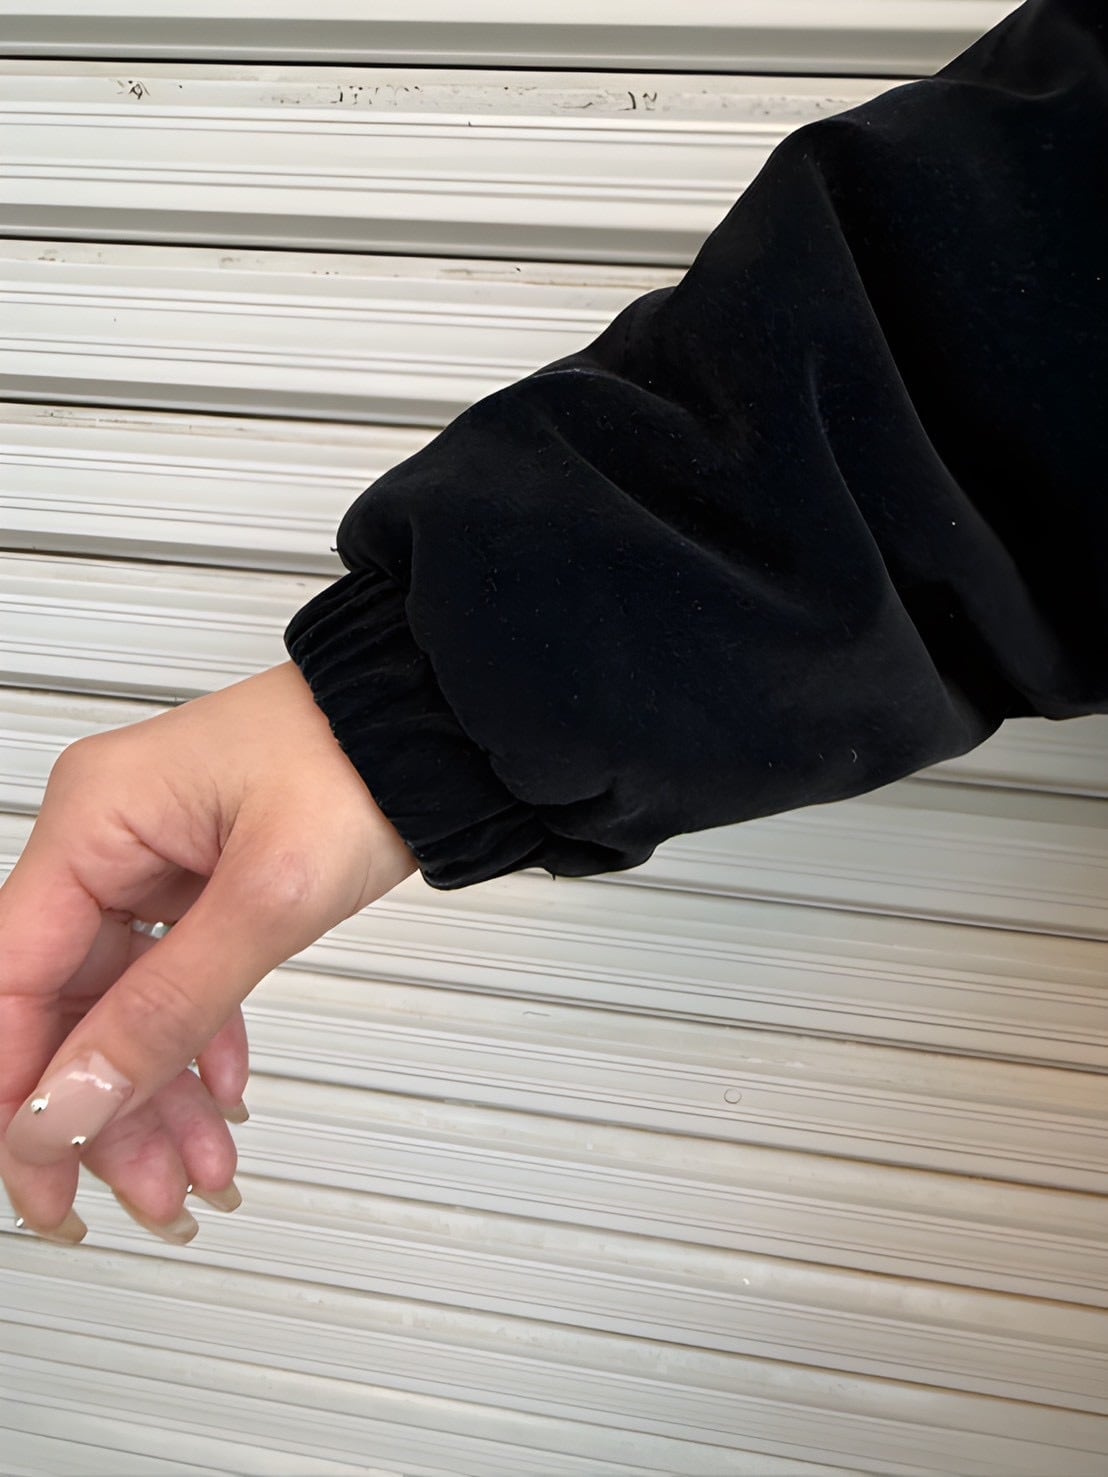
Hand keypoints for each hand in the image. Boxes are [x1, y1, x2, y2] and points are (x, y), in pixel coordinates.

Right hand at [0, 662, 416, 1244]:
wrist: (433, 728)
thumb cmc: (359, 764)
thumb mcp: (266, 900)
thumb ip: (168, 1011)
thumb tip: (71, 1105)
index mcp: (93, 821)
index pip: (10, 982)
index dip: (20, 1095)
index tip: (47, 1179)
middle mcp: (108, 838)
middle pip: (68, 1004)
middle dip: (105, 1112)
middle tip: (143, 1200)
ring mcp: (153, 859)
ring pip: (125, 1005)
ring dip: (159, 1094)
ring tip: (199, 1171)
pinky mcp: (198, 878)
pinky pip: (173, 978)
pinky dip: (197, 1043)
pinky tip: (221, 1096)